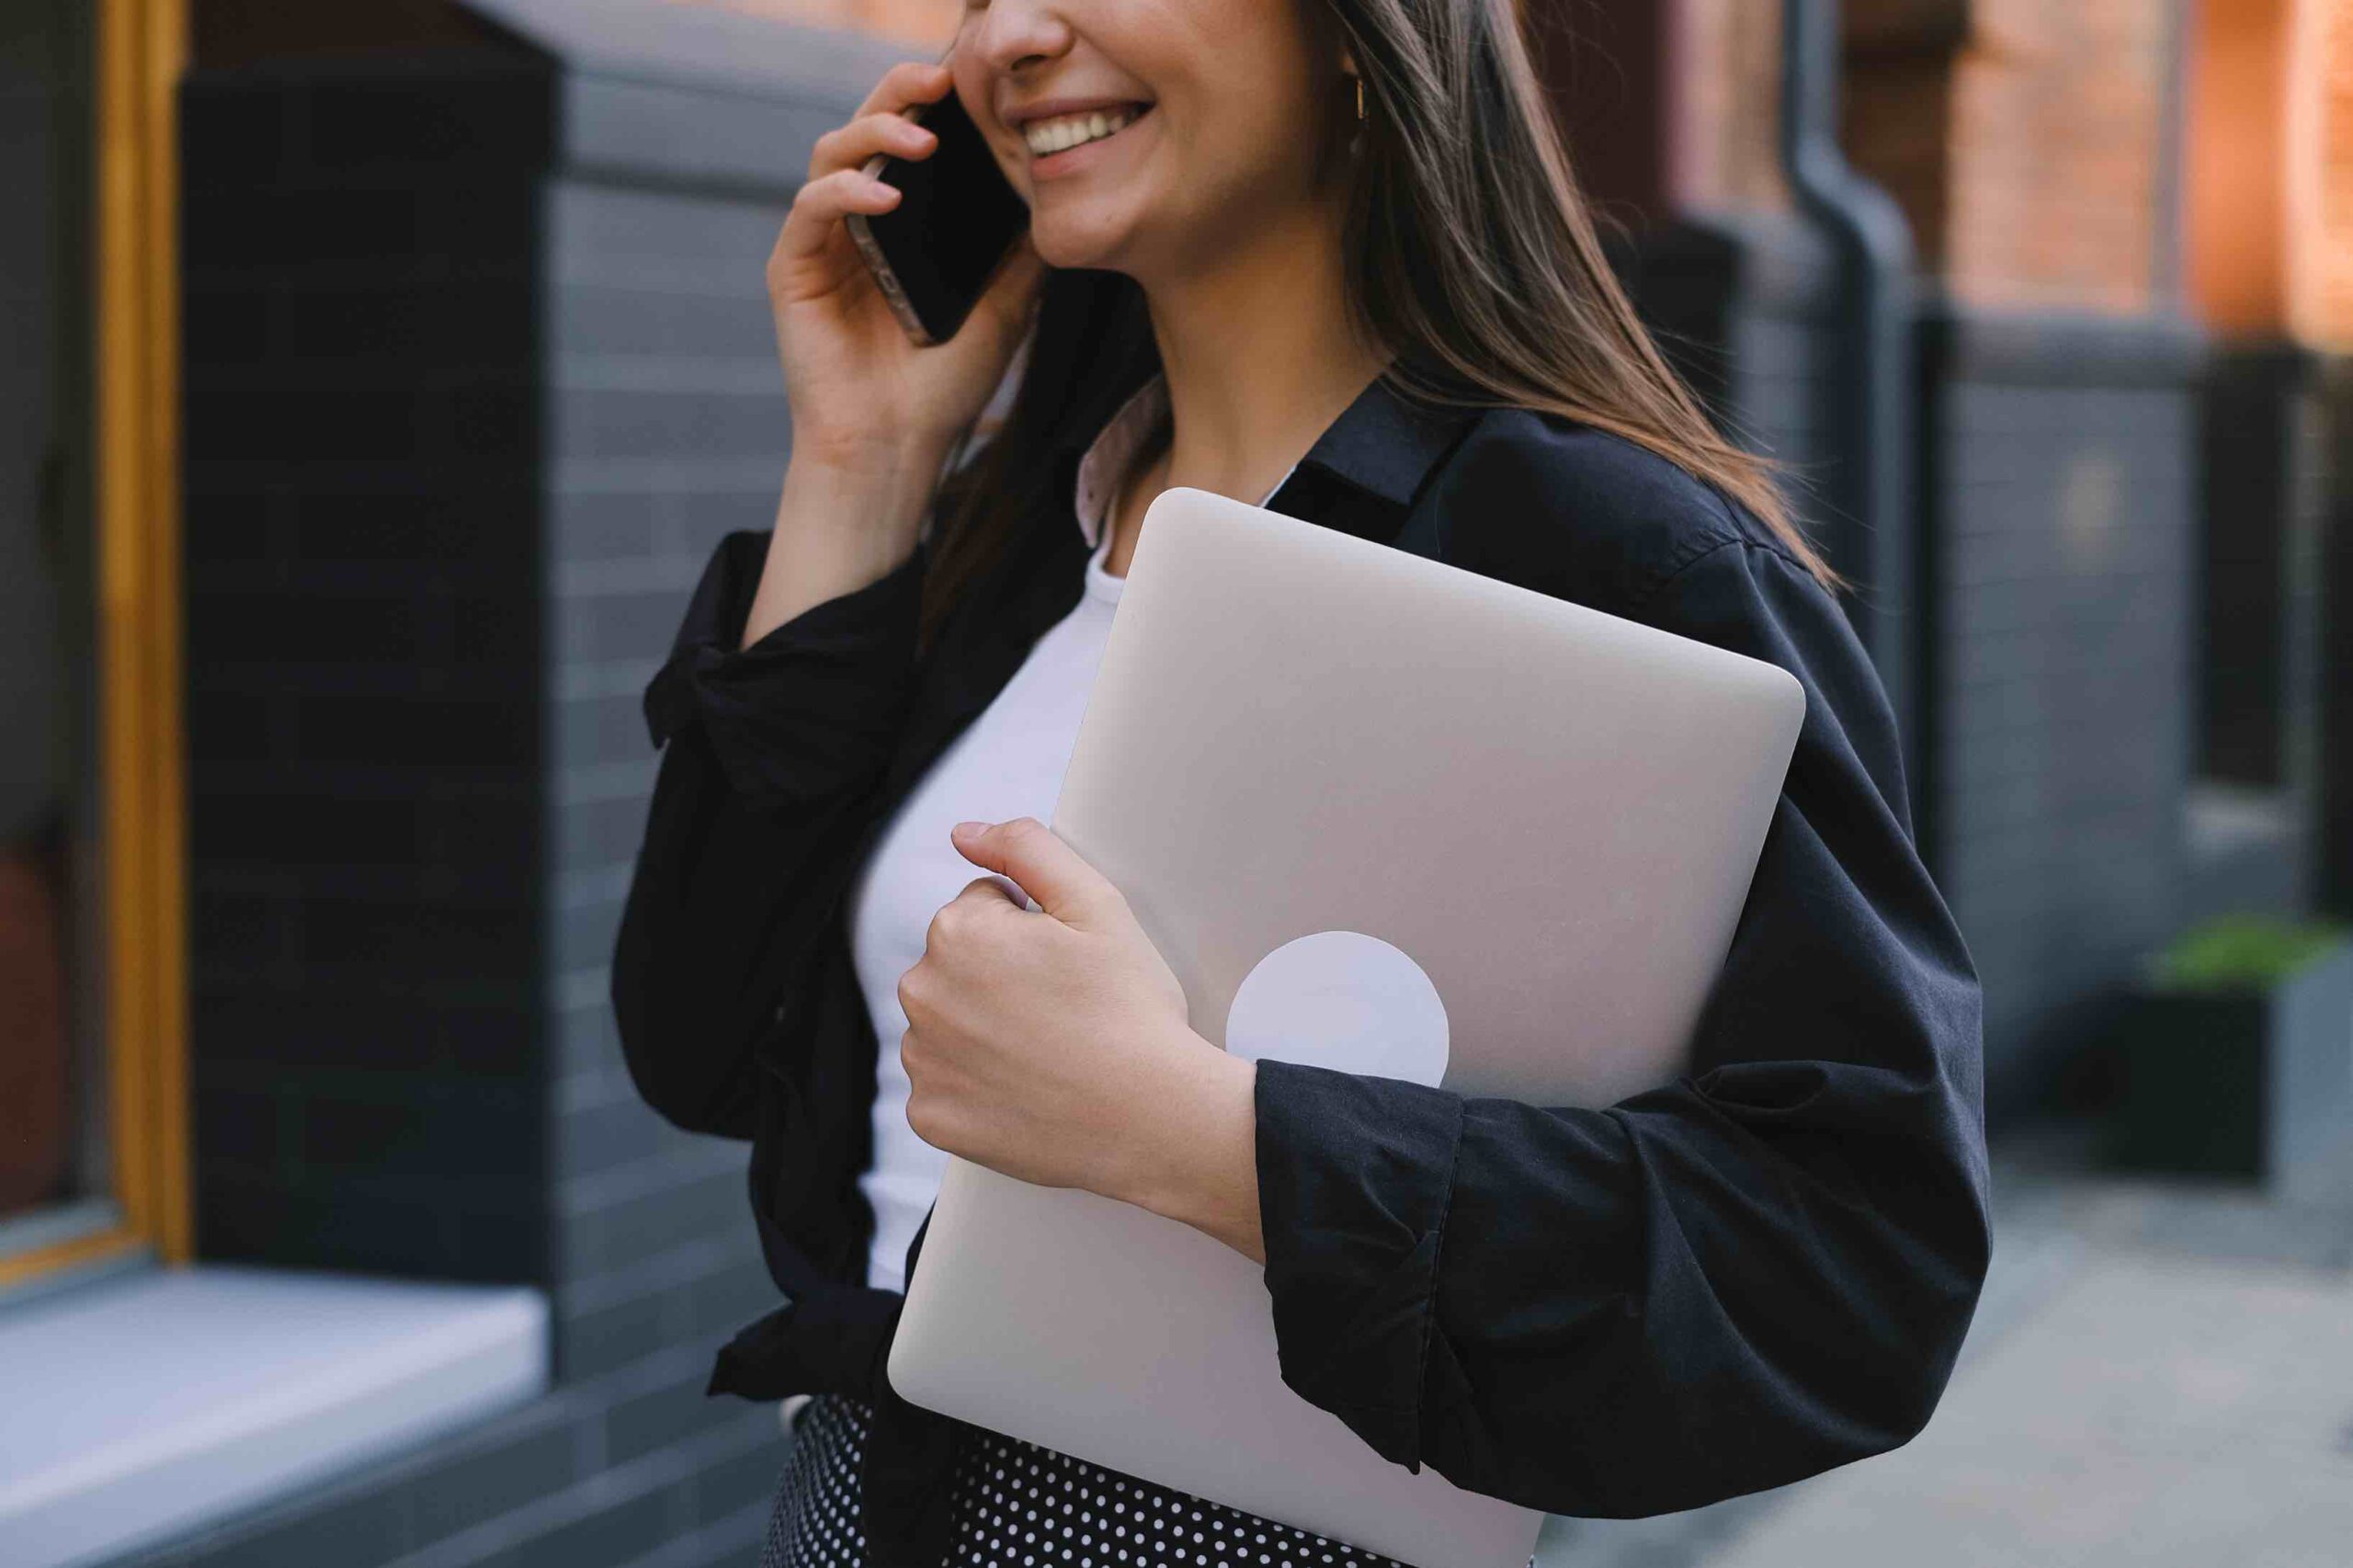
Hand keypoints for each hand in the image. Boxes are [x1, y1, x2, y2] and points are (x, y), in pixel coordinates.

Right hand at [768, 59, 1047, 470]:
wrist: (899, 449)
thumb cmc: (944, 386)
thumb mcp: (1005, 308)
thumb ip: (1020, 252)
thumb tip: (1054, 192)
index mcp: (903, 224)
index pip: (912, 141)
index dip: (933, 102)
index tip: (976, 79)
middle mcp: (858, 223)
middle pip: (867, 128)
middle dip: (901, 93)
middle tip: (942, 76)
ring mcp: (823, 243)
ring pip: (832, 154)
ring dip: (875, 133)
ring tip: (923, 138)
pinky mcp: (792, 270)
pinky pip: (810, 209)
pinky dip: (844, 192)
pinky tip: (883, 197)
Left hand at [898, 818, 1265, 1261]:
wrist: (1153, 1118)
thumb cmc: (1131, 1013)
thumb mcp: (1095, 904)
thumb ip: (1026, 847)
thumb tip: (966, 833)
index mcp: (958, 932)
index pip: (983, 907)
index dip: (1034, 932)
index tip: (1067, 967)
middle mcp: (923, 993)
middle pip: (958, 965)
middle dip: (1001, 976)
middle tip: (1063, 1009)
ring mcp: (923, 1061)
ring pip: (948, 1024)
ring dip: (984, 1030)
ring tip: (1049, 1051)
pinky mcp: (931, 1116)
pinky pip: (945, 1086)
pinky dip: (977, 1088)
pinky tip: (1027, 1089)